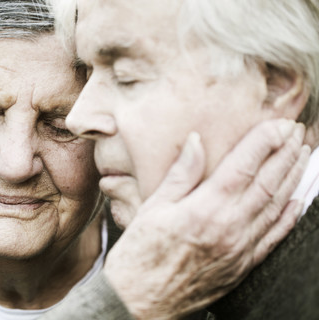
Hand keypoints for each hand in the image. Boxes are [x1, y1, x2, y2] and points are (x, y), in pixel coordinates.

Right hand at [104, 119, 309, 318]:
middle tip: (297, 132)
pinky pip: (274, 237)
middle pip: (267, 182)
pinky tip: (298, 201)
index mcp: (204, 209)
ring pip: (276, 206)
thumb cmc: (139, 256)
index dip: (264, 142)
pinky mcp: (242, 266)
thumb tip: (196, 142)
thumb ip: (180, 175)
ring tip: (303, 155)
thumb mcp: (152, 209)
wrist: (139, 302)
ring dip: (293, 177)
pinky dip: (289, 216)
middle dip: (285, 153)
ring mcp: (239, 248)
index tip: (277, 123)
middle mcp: (229, 227)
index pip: (243, 166)